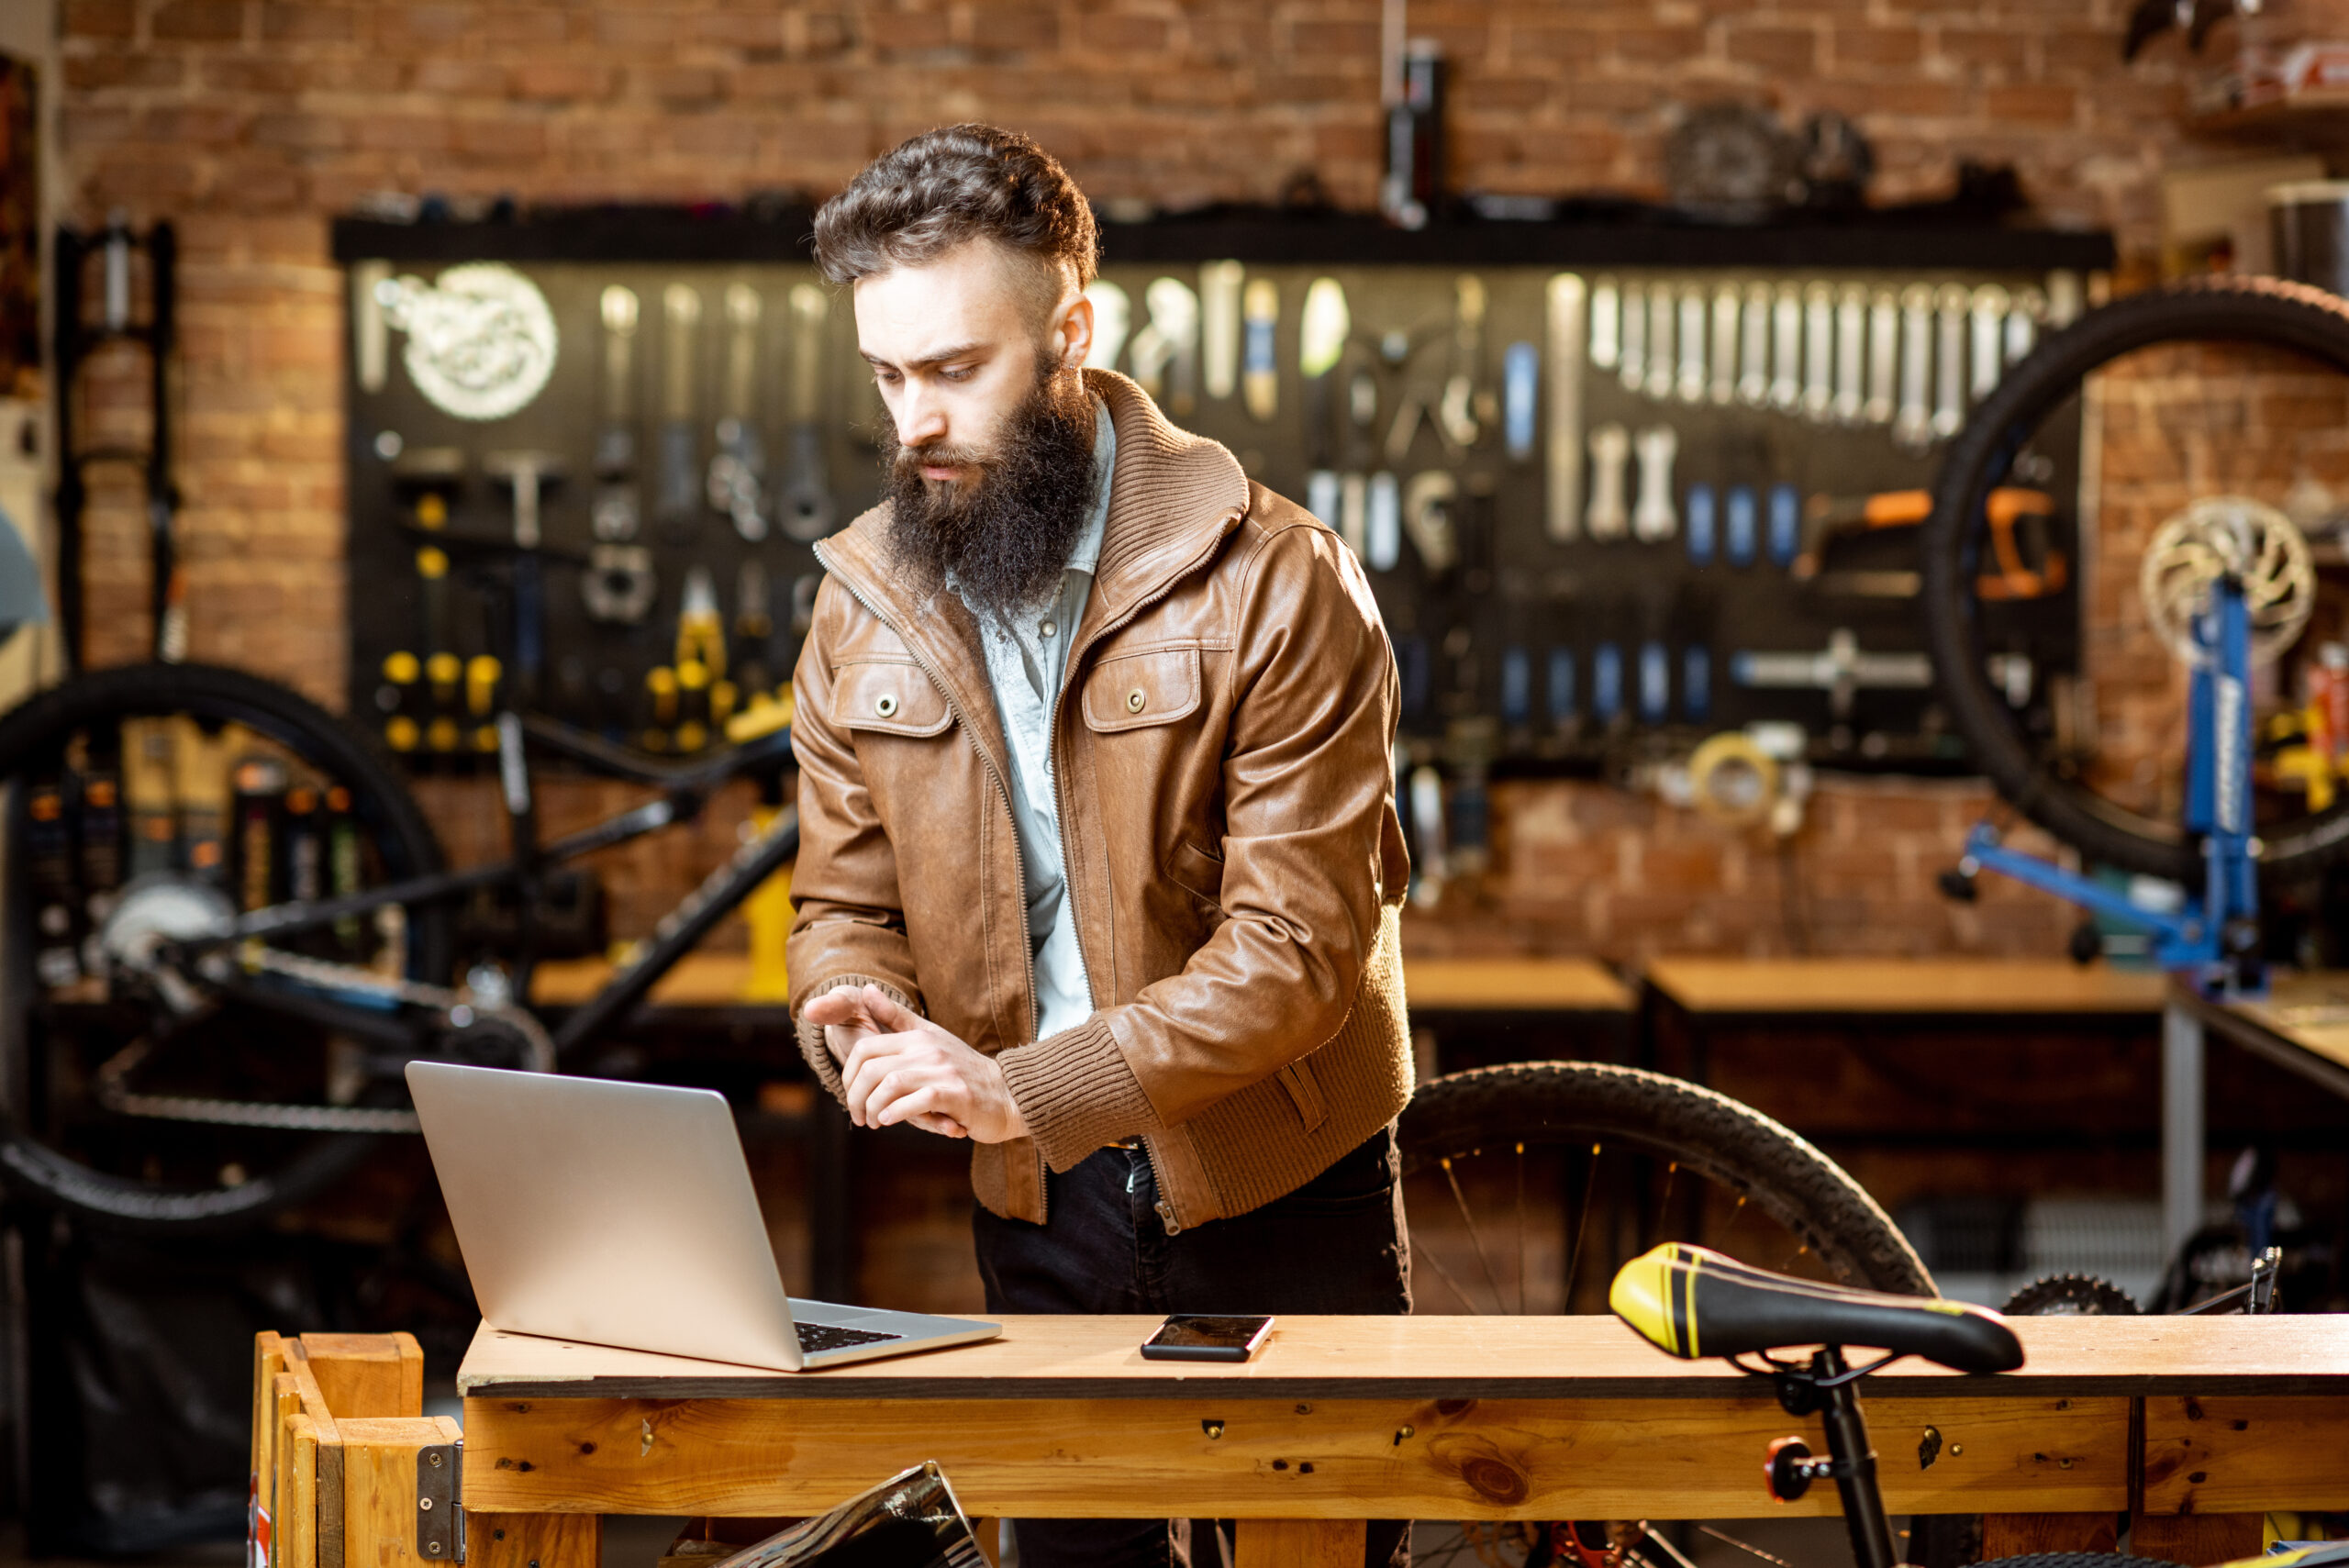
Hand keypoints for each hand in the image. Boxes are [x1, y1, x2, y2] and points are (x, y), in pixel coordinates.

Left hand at [804, 984, 1030, 1143]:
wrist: (1007, 1093)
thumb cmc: (963, 1070)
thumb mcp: (930, 1038)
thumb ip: (897, 1017)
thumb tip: (867, 989)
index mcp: (918, 1037)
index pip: (866, 1049)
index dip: (849, 1075)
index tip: (853, 1095)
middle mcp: (929, 1050)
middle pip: (872, 1069)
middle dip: (857, 1097)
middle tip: (860, 1116)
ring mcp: (943, 1071)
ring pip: (891, 1084)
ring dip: (874, 1108)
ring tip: (875, 1121)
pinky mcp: (956, 1094)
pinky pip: (918, 1101)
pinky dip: (898, 1113)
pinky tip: (891, 1120)